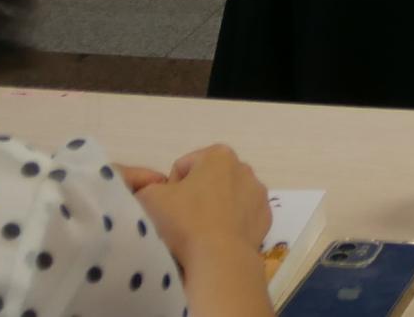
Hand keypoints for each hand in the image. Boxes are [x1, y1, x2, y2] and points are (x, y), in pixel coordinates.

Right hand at [125, 144, 270, 278]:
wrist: (218, 259)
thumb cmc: (184, 221)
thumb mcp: (149, 198)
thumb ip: (147, 187)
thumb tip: (156, 193)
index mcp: (218, 155)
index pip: (183, 167)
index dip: (170, 189)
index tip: (169, 208)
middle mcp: (244, 168)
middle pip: (207, 181)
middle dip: (193, 198)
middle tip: (182, 222)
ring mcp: (259, 194)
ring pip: (225, 199)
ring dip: (212, 211)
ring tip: (200, 234)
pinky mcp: (266, 218)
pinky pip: (241, 217)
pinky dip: (230, 225)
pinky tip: (218, 240)